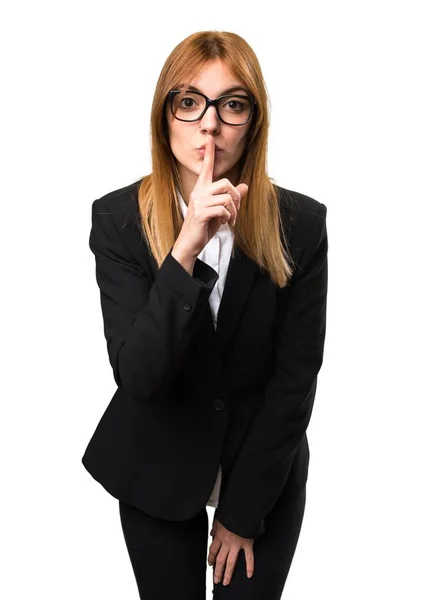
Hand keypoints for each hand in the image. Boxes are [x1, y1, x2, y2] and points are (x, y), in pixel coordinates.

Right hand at [174, 135, 248, 258]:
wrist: (190, 243)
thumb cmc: (203, 227)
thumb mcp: (220, 211)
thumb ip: (231, 198)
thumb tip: (245, 186)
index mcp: (201, 189)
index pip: (207, 168)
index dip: (209, 153)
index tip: (210, 139)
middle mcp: (199, 192)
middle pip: (226, 183)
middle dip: (236, 197)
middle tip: (235, 211)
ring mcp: (199, 202)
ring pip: (227, 198)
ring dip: (234, 211)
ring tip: (230, 220)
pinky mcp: (201, 213)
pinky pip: (223, 209)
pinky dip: (228, 218)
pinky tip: (223, 224)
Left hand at [208, 517, 254, 585]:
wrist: (242, 509)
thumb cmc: (230, 511)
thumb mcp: (219, 517)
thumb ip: (215, 526)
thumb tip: (212, 533)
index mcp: (220, 535)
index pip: (213, 550)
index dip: (211, 558)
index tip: (210, 564)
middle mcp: (227, 542)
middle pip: (220, 559)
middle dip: (217, 571)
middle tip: (216, 580)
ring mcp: (237, 544)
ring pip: (231, 562)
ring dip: (228, 573)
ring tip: (226, 582)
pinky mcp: (247, 544)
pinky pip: (249, 557)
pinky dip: (250, 566)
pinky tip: (249, 575)